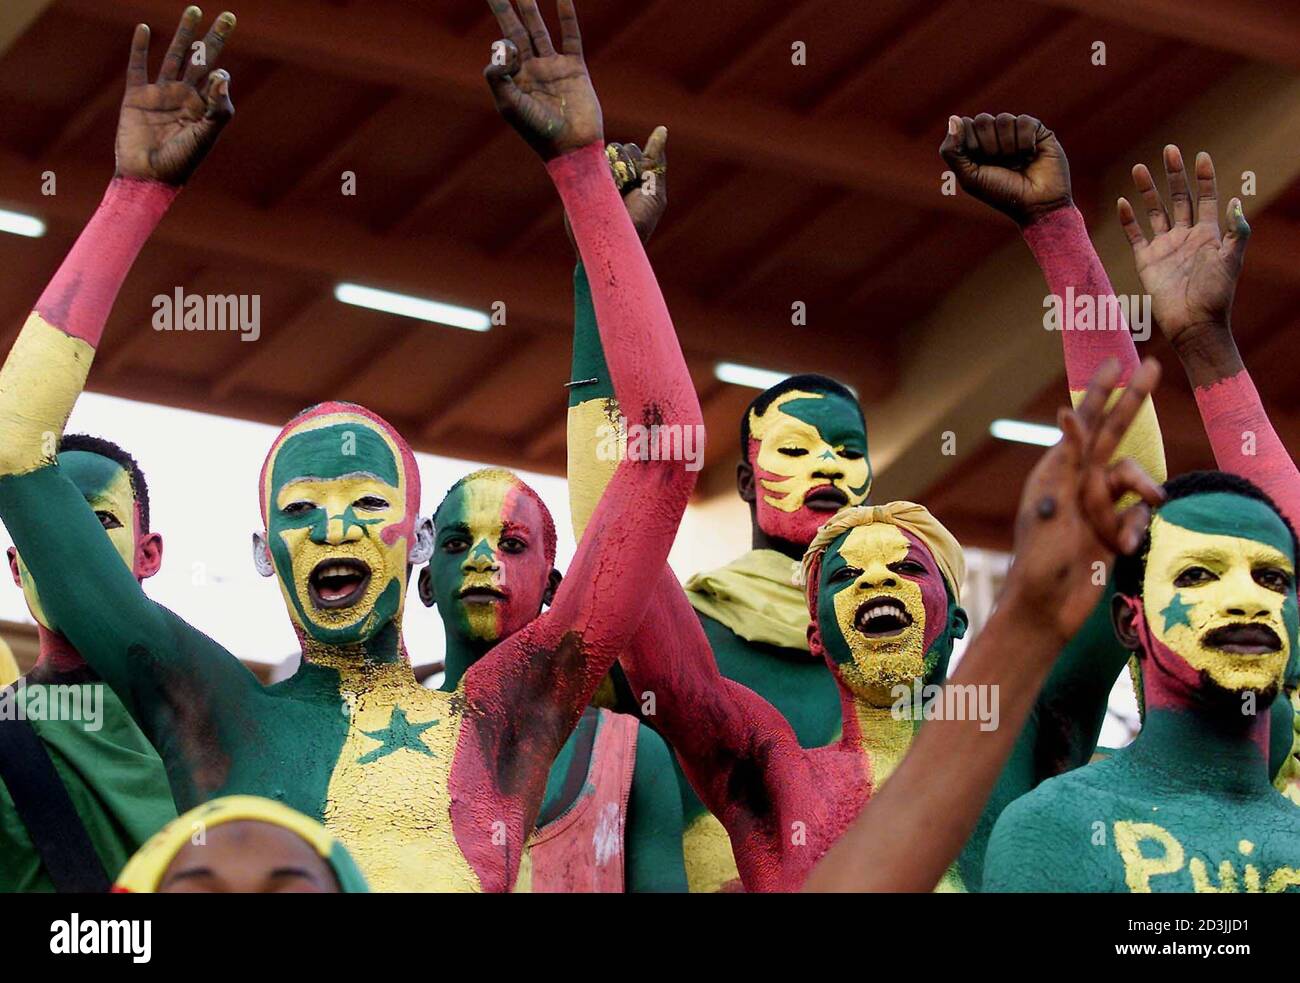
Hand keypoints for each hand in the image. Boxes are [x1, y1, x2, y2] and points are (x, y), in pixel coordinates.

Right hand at [116, 7, 235, 185]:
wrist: (148, 176)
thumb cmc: (181, 161)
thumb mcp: (206, 135)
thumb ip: (218, 108)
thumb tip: (221, 75)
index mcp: (204, 107)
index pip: (217, 78)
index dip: (219, 73)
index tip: (215, 77)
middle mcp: (185, 96)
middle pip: (201, 59)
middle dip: (213, 37)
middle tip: (228, 15)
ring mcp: (161, 94)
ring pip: (174, 56)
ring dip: (183, 34)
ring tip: (193, 10)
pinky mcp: (137, 96)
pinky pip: (138, 67)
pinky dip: (139, 48)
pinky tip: (144, 28)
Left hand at [483, 0, 601, 159]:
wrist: (571, 147)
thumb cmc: (538, 131)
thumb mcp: (510, 106)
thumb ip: (498, 76)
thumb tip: (502, 47)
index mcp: (514, 78)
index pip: (502, 46)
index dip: (503, 39)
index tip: (509, 40)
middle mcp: (531, 68)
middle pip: (516, 30)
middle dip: (507, 7)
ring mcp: (553, 66)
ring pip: (539, 29)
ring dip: (531, 8)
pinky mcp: (574, 68)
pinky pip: (570, 36)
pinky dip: (567, 16)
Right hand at [565, 127, 667, 249]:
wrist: (613, 243)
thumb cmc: (638, 222)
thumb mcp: (654, 193)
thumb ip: (656, 162)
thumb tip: (662, 129)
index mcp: (629, 172)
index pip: (631, 150)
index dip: (637, 164)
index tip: (639, 185)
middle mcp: (609, 171)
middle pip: (617, 149)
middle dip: (625, 168)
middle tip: (625, 193)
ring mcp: (592, 175)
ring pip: (602, 155)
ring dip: (611, 173)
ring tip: (612, 195)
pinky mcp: (577, 181)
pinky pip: (587, 162)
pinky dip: (597, 173)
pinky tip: (600, 190)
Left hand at [940, 113, 1070, 224]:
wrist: (1036, 203)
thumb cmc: (1001, 193)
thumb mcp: (969, 178)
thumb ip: (952, 151)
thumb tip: (953, 118)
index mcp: (976, 146)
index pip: (964, 124)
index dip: (972, 144)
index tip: (981, 163)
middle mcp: (995, 136)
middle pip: (982, 120)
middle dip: (990, 146)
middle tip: (1001, 164)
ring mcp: (1015, 131)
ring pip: (1004, 119)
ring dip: (1009, 146)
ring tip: (1017, 162)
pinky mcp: (1037, 129)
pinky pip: (1024, 121)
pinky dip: (1026, 142)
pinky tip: (1031, 154)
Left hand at [1007, 358, 1164, 643]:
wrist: (1048, 611)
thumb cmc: (1040, 559)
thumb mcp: (1053, 504)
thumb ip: (1068, 458)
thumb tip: (1067, 410)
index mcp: (1055, 470)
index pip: (1083, 421)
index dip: (1101, 391)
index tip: (1117, 362)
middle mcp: (1078, 482)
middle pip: (1114, 433)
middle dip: (1133, 402)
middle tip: (1154, 365)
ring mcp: (1098, 506)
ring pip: (1135, 481)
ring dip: (1139, 497)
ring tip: (1122, 531)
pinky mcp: (1114, 530)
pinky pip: (1139, 517)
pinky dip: (1134, 531)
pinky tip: (1119, 552)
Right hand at [1117, 147, 1247, 349]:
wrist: (1193, 324)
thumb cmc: (1216, 294)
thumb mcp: (1231, 260)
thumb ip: (1236, 231)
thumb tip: (1236, 202)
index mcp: (1208, 234)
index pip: (1206, 197)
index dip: (1204, 177)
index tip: (1200, 156)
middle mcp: (1185, 236)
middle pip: (1178, 198)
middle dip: (1173, 174)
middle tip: (1169, 150)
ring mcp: (1164, 247)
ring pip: (1155, 212)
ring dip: (1148, 190)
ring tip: (1138, 168)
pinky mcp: (1146, 261)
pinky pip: (1135, 235)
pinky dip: (1128, 219)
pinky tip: (1123, 202)